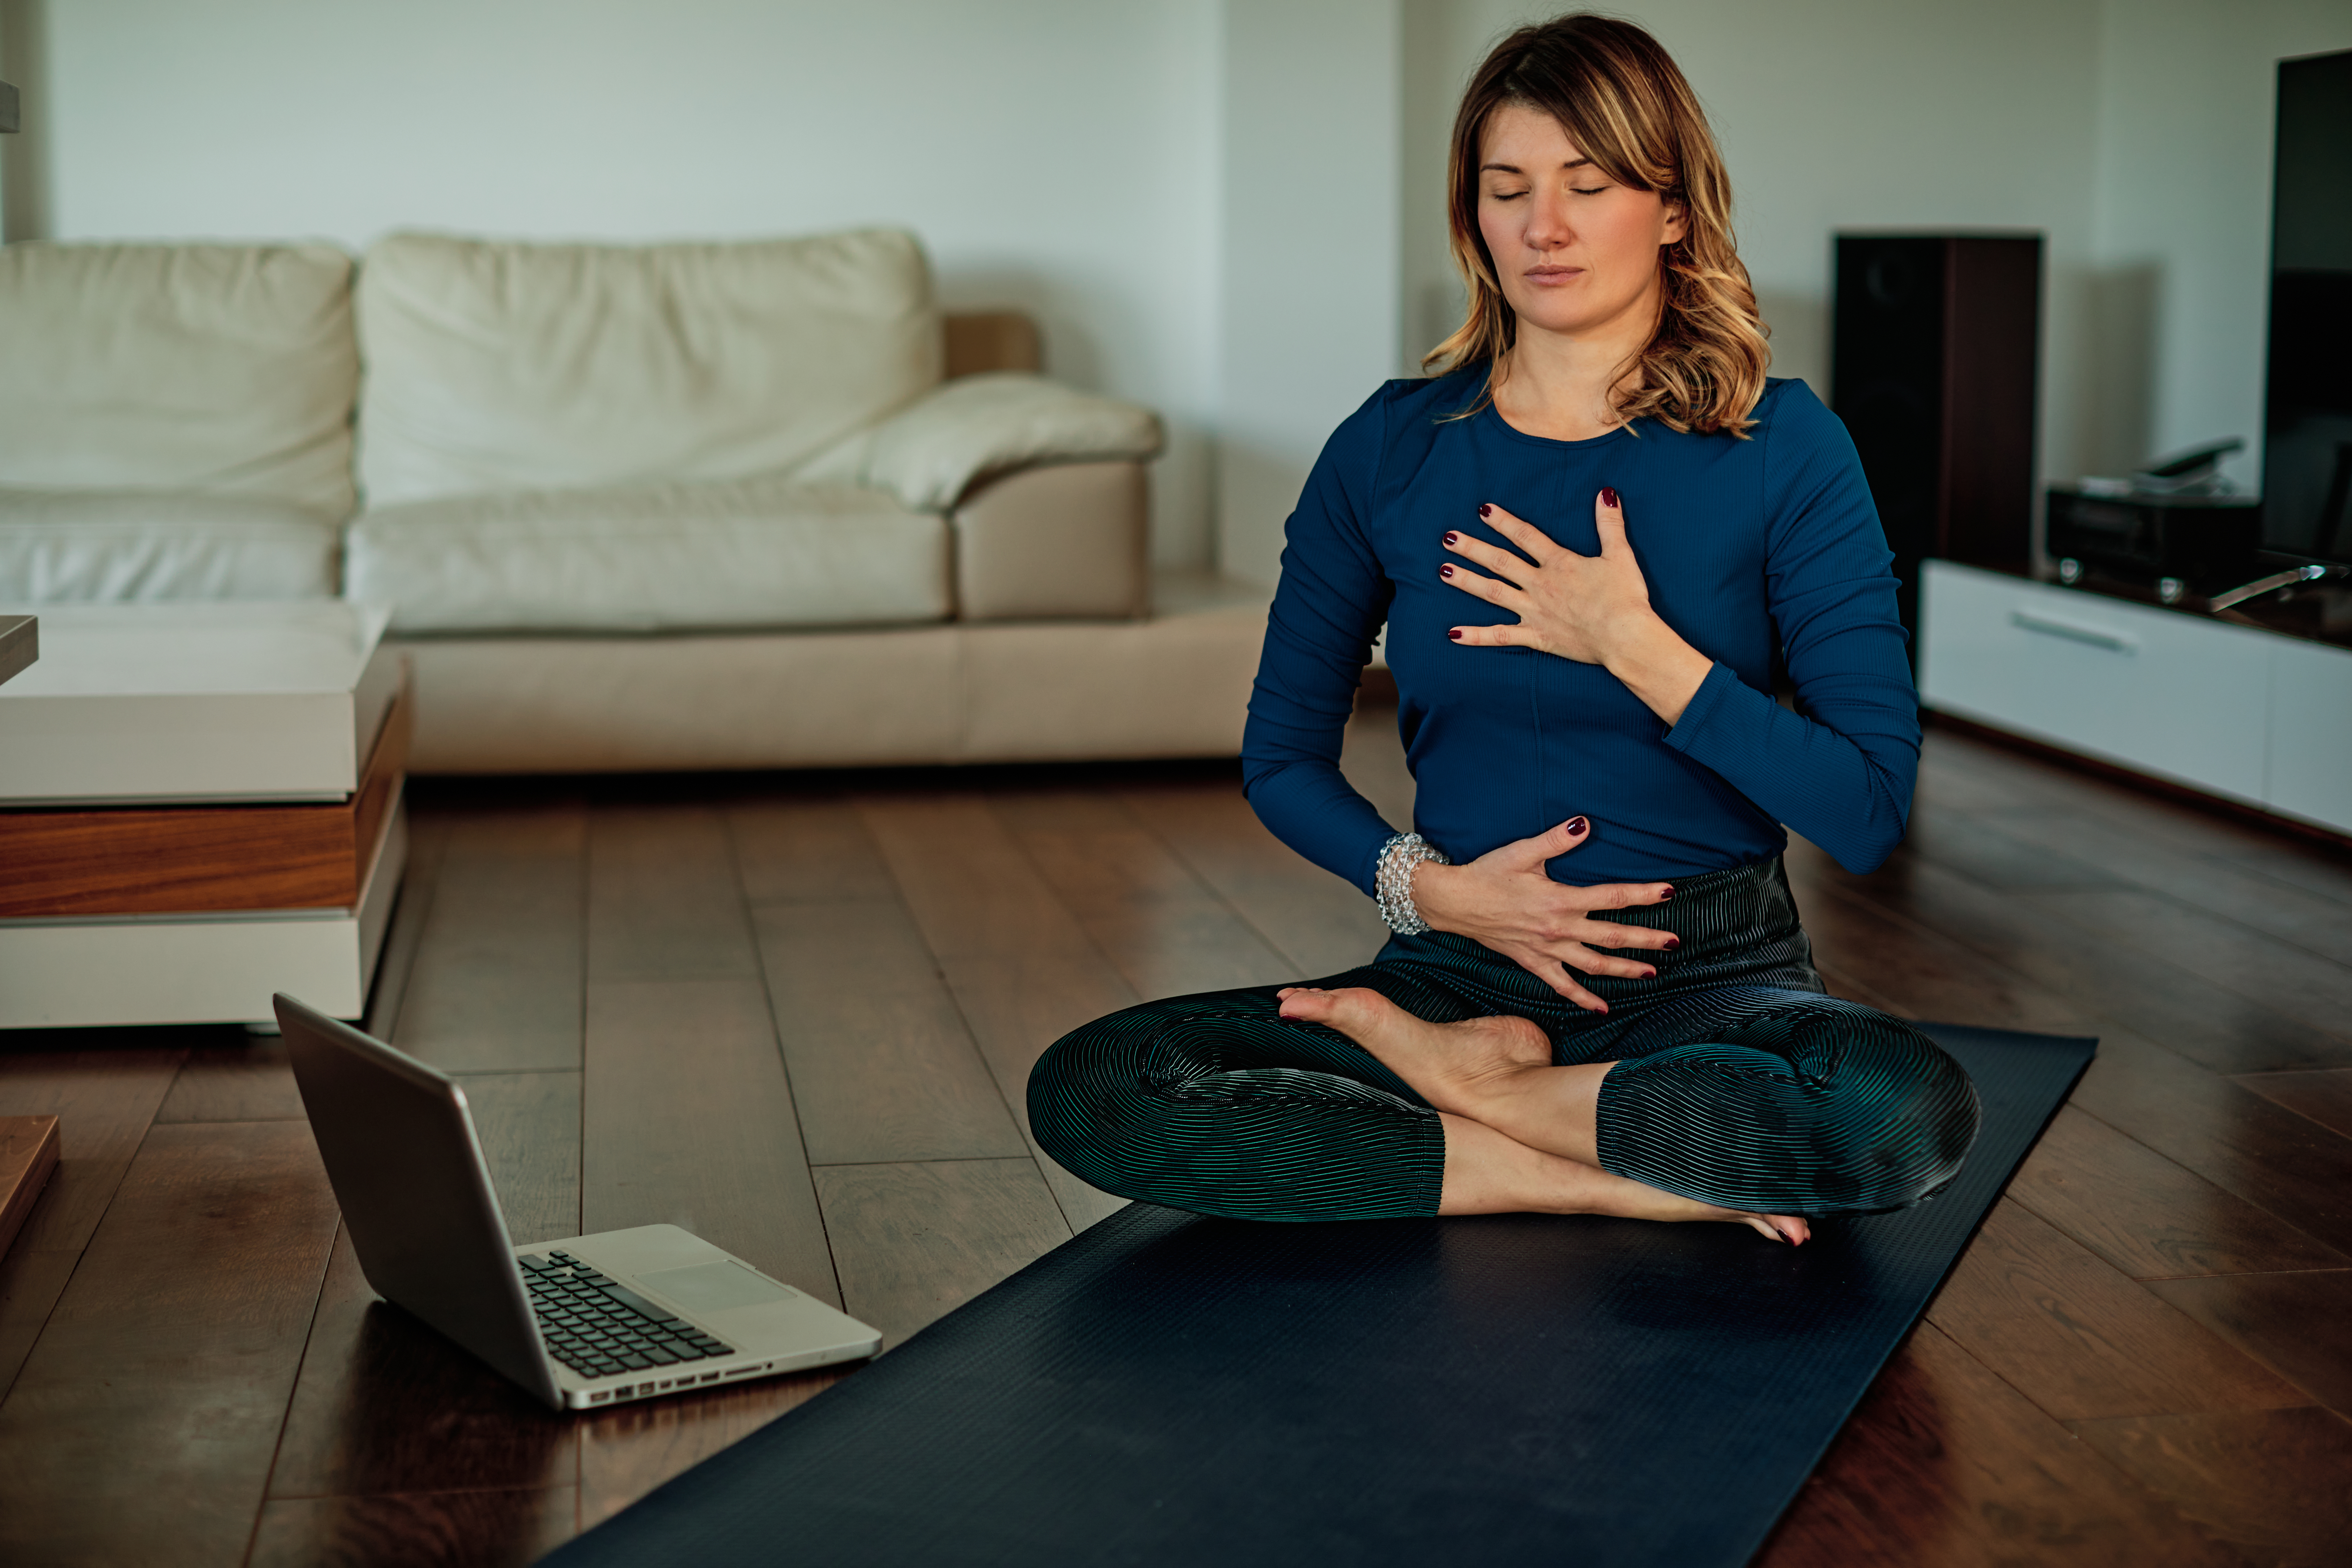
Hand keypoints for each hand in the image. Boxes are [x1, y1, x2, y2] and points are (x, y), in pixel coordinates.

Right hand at [1408, 816, 1677, 1011]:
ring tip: (1652, 973)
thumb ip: (1557, 839)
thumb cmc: (1487, 873)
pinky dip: (1583, 998)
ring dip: (1625, 970)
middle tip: (1674, 941)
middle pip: (1612, 936)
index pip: (1612, 897)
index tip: (1669, 892)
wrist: (1454, 901)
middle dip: (1646, 939)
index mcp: (1560, 899)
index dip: (1642, 894)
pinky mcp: (1533, 962)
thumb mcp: (1521, 851)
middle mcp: (1558, 928)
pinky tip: (1602, 1007)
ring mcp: (1547, 950)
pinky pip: (1562, 985)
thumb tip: (1585, 823)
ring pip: (1594, 965)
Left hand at [1440, 489, 1713, 724]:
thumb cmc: (1625, 597)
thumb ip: (1609, 524)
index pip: (1525, 536)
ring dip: (1466, 581)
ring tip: (1442, 571)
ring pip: (1493, 592)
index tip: (1483, 509)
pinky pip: (1500, 636)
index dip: (1504, 521)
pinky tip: (1453, 634)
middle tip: (1447, 538)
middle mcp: (1540, 585)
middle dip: (1472, 548)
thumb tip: (1606, 493)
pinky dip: (1476, 636)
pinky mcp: (1536, 636)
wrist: (1625, 637)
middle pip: (1500, 561)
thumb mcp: (1620, 555)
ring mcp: (1534, 611)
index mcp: (1559, 563)